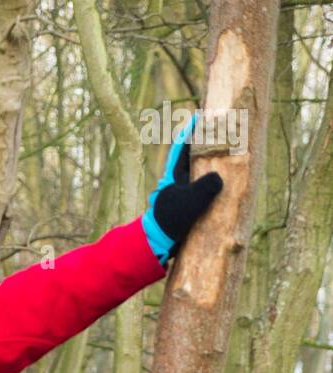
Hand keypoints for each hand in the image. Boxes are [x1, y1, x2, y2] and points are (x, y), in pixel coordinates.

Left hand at [141, 112, 223, 265]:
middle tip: (221, 129)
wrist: (156, 244)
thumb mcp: (189, 204)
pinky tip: (223, 180)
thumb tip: (218, 178)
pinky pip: (201, 187)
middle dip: (205, 143)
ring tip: (228, 151)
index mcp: (174, 173)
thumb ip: (204, 189)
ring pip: (198, 171)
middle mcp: (177, 180)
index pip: (183, 145)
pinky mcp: (187, 205)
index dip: (192, 130)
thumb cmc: (169, 221)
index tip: (202, 115)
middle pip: (193, 155)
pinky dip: (211, 181)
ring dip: (210, 162)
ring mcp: (182, 192)